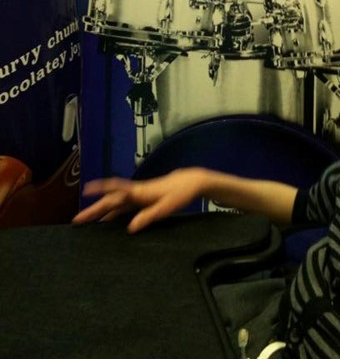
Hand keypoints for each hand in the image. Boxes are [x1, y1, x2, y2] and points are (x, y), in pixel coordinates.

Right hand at [72, 168, 205, 233]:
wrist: (191, 182)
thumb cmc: (180, 193)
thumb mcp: (167, 207)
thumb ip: (149, 216)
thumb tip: (130, 228)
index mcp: (139, 192)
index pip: (116, 190)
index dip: (101, 190)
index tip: (85, 191)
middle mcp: (135, 192)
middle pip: (110, 200)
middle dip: (93, 209)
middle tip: (76, 220)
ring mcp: (138, 196)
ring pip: (114, 204)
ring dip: (100, 211)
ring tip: (84, 222)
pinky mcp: (142, 199)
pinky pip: (122, 207)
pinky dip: (112, 213)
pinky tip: (106, 222)